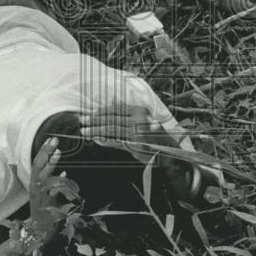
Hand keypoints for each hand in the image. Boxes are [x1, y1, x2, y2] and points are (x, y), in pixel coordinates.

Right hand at [28, 137, 67, 243]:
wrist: (39, 233)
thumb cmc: (45, 213)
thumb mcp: (47, 195)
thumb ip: (54, 184)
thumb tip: (65, 172)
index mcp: (34, 184)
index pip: (36, 163)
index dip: (43, 151)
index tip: (50, 140)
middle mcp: (35, 188)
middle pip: (37, 167)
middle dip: (45, 153)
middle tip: (54, 140)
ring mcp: (39, 197)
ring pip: (43, 177)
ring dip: (50, 165)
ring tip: (58, 153)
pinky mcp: (46, 205)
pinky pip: (51, 192)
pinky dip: (58, 183)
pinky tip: (65, 175)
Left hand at [79, 105, 222, 198]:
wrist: (172, 154)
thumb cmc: (155, 138)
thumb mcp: (143, 121)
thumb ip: (128, 112)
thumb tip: (112, 101)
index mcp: (141, 110)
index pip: (116, 109)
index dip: (100, 111)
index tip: (89, 114)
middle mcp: (140, 119)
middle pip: (112, 118)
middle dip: (95, 120)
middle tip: (82, 122)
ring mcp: (139, 132)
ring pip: (112, 129)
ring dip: (96, 130)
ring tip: (85, 131)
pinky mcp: (137, 145)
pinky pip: (117, 141)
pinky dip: (105, 140)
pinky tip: (96, 139)